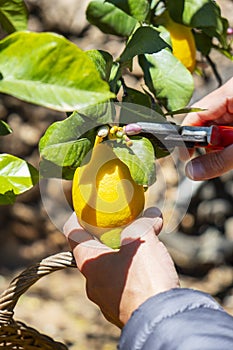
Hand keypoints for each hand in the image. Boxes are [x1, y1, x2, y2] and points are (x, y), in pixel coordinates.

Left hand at [63, 208, 179, 327]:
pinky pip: (123, 285)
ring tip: (140, 247)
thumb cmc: (146, 278)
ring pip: (109, 270)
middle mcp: (93, 283)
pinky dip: (132, 273)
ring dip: (122, 255)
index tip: (88, 210)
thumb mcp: (144, 240)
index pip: (73, 233)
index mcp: (90, 263)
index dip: (78, 218)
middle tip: (122, 226)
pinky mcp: (121, 311)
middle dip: (107, 237)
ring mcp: (106, 299)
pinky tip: (149, 268)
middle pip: (93, 251)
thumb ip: (145, 223)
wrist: (162, 322)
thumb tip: (152, 213)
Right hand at [181, 77, 232, 179]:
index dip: (187, 136)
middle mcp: (230, 96)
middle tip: (223, 155)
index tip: (186, 157)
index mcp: (231, 91)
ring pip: (216, 127)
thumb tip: (191, 172)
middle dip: (209, 143)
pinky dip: (229, 142)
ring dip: (221, 144)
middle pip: (205, 121)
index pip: (195, 113)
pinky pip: (226, 128)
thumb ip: (219, 160)